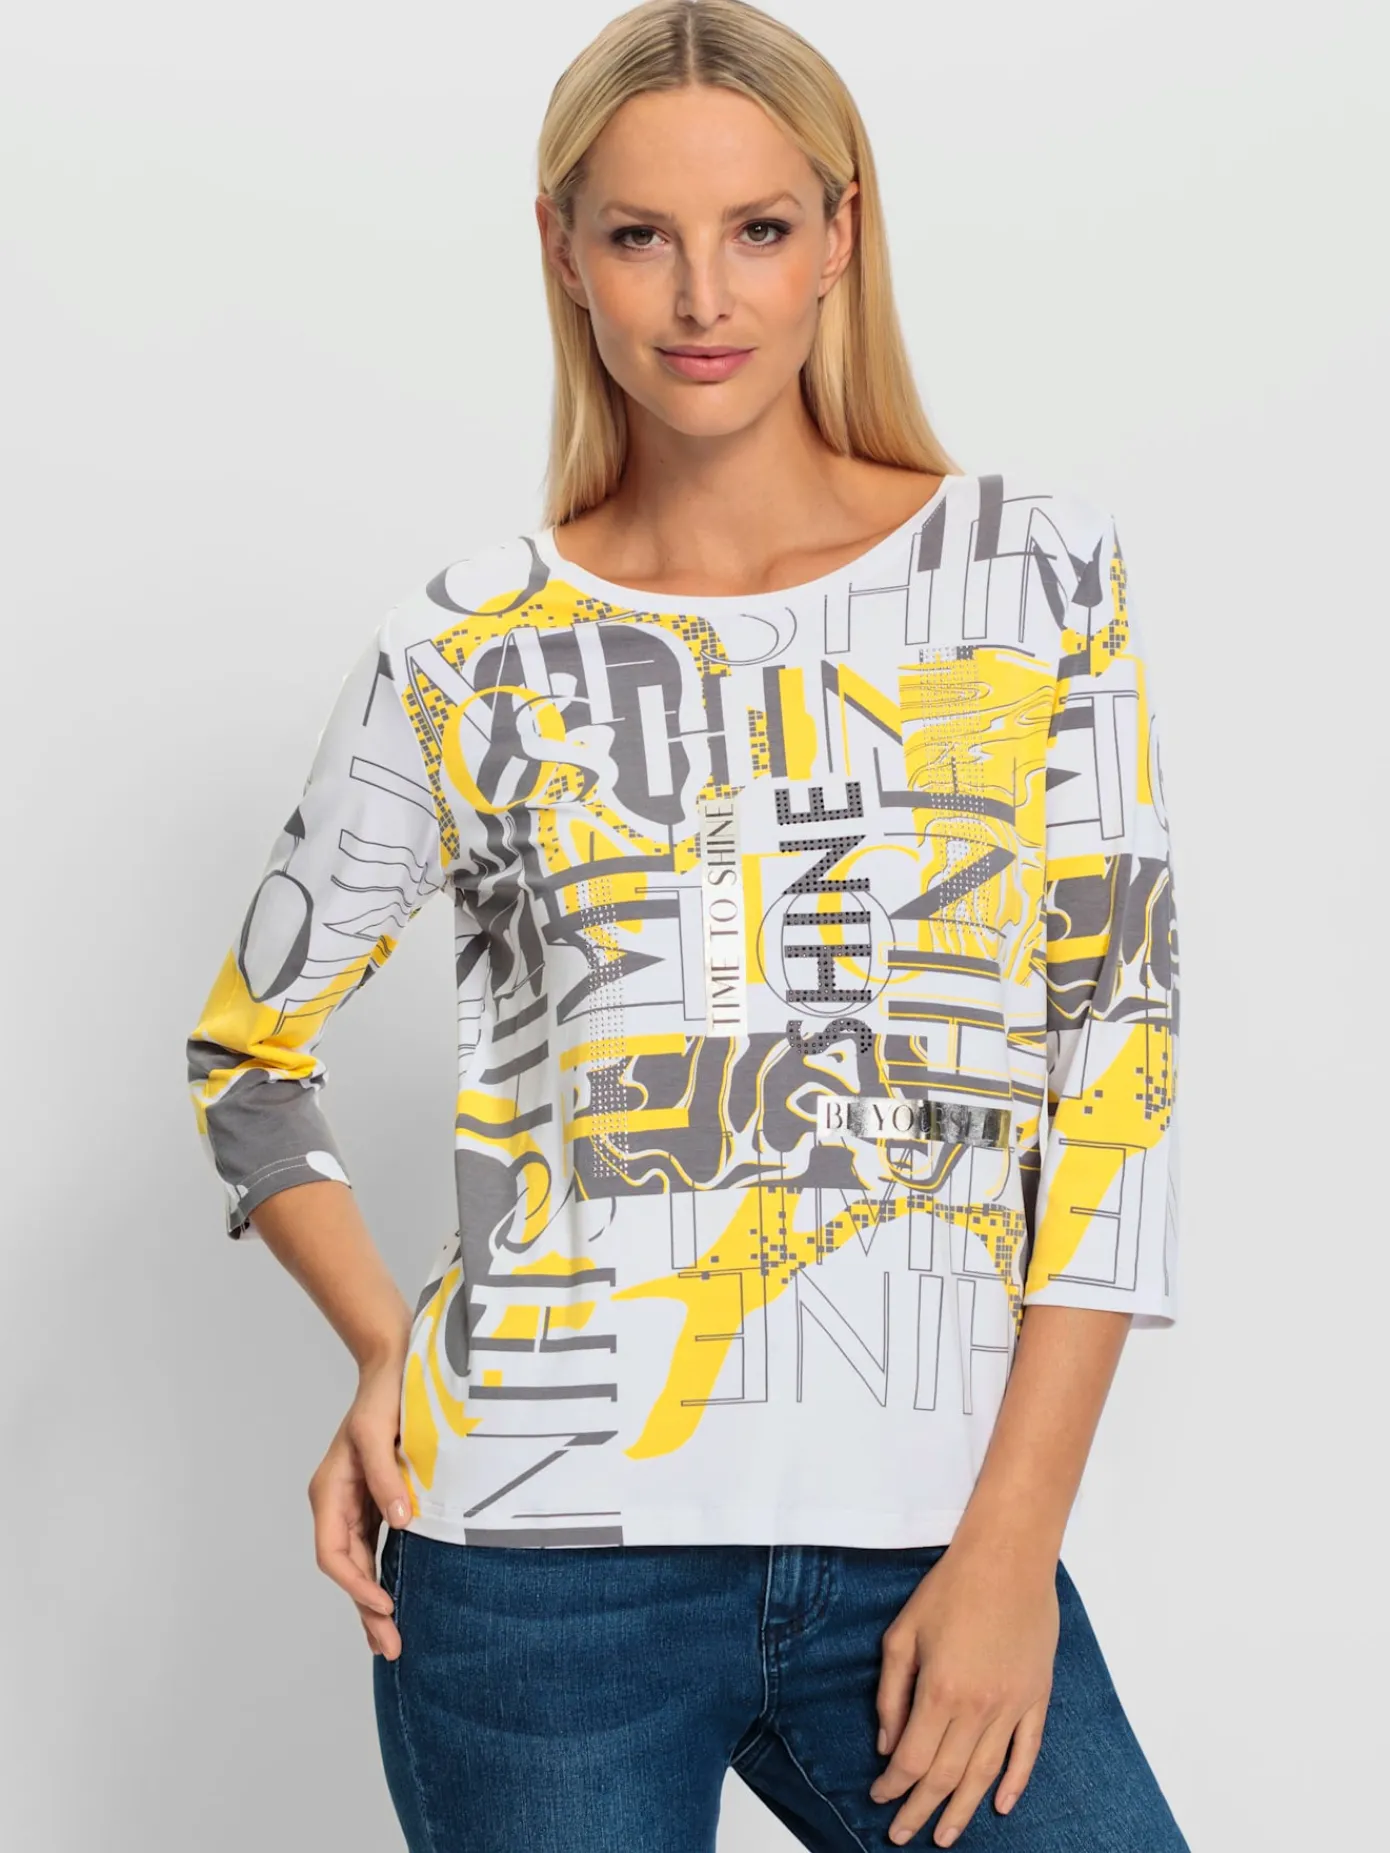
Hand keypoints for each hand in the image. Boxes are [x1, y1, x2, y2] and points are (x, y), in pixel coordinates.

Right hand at [306, 1353, 414, 1660]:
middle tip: (392, 1648)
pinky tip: (396, 1598)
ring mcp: (354, 1504)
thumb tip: (400, 1522)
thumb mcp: (379, 1432)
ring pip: (359, 1564)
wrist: (394, 1365)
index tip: (386, 1605)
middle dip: (366, 1608)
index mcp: (330, 1491)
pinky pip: (373, 1548)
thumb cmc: (384, 1395)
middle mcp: (337, 1503)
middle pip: (346, 1568)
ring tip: (391, 1640)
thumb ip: (386, 1477)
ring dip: (373, 1601)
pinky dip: (382, 1575)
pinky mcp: (374, 1501)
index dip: (357, 1584)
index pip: (334, 1553)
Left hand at [869, 1539, 1058, 1844]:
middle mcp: (979, 1708)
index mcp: (940, 1692)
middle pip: (947, 1777)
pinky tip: (1000, 1806)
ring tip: (945, 1835)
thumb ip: (891, 1694)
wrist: (1008, 1558)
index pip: (913, 1761)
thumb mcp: (902, 1634)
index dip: (893, 1788)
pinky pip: (1027, 1752)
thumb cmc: (950, 1588)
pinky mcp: (1037, 1697)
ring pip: (985, 1774)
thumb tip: (887, 1745)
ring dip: (963, 1810)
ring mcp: (1013, 1706)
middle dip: (921, 1811)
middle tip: (902, 1835)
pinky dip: (1014, 1783)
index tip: (878, 1798)